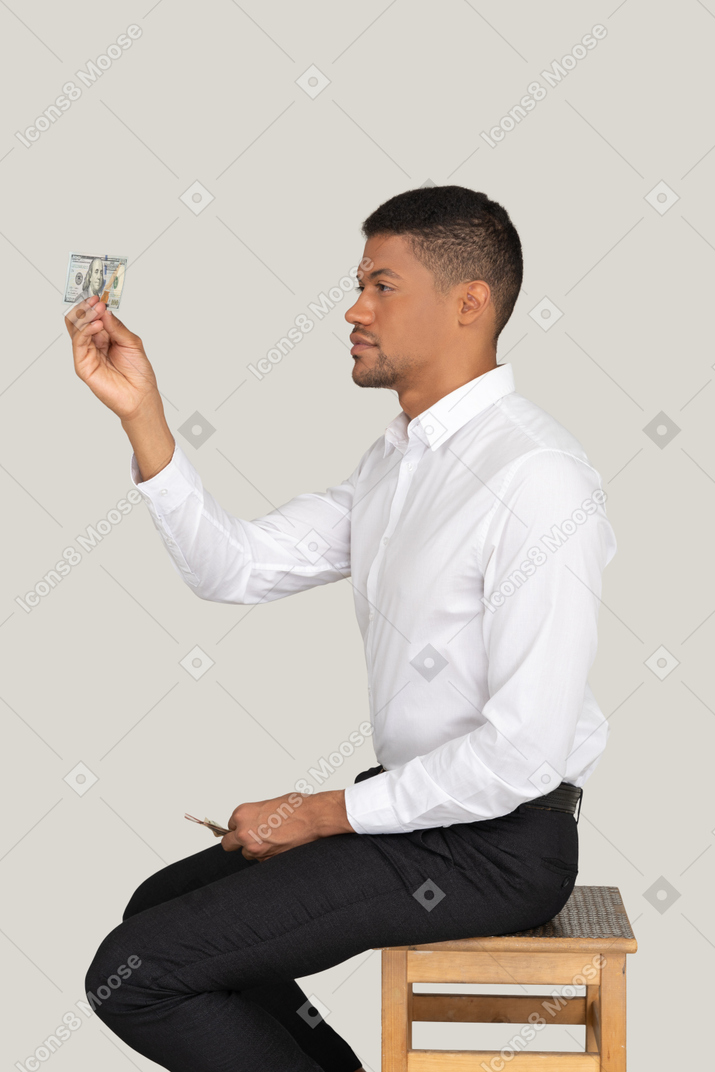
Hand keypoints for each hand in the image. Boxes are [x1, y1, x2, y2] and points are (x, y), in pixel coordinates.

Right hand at [64, 295, 160, 421]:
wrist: (140, 395)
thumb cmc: (138, 373)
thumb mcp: (132, 343)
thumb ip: (117, 327)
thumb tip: (104, 311)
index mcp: (105, 337)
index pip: (93, 317)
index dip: (94, 306)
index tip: (99, 296)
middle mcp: (94, 344)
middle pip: (81, 321)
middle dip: (87, 308)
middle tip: (96, 300)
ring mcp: (87, 354)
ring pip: (76, 329)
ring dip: (86, 316)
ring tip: (97, 309)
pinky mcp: (83, 365)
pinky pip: (79, 343)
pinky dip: (85, 330)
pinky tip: (97, 325)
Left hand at [222, 790, 354, 860]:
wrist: (314, 817)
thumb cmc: (295, 806)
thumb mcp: (268, 804)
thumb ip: (253, 815)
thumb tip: (248, 823)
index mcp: (242, 814)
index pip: (230, 826)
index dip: (240, 826)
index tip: (248, 826)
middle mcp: (244, 832)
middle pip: (228, 844)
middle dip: (238, 841)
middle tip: (251, 837)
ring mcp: (255, 849)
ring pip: (246, 854)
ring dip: (255, 849)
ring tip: (272, 838)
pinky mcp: (267, 860)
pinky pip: (261, 860)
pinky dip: (268, 855)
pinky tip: (280, 844)